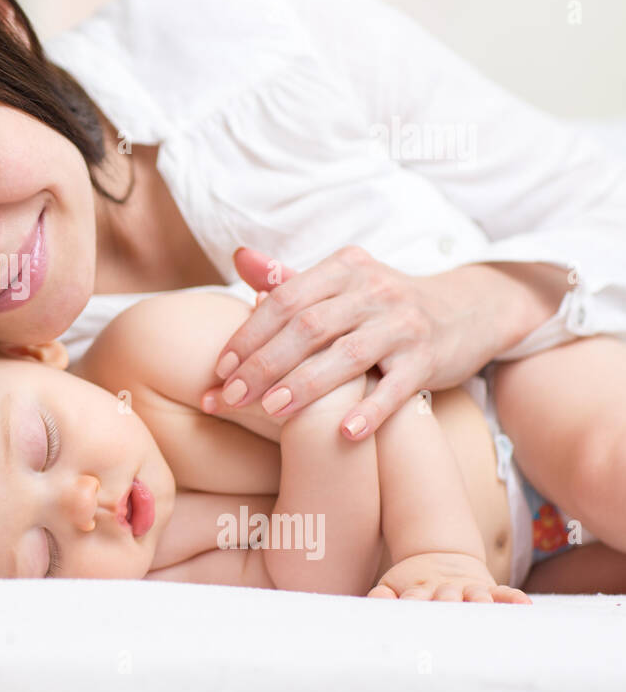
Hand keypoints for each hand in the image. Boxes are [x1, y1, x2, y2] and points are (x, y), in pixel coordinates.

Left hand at [202, 246, 507, 439]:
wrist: (471, 309)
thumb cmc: (386, 304)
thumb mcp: (342, 282)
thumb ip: (289, 278)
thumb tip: (239, 258)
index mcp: (344, 269)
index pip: (285, 300)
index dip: (248, 334)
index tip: (219, 368)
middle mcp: (374, 290)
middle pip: (308, 327)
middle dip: (263, 364)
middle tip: (230, 398)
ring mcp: (404, 324)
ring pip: (346, 356)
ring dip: (305, 386)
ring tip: (269, 411)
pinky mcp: (430, 358)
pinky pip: (397, 387)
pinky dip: (370, 411)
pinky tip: (343, 433)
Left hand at [368, 552, 529, 602]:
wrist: (439, 556)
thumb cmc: (414, 585)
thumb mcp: (394, 585)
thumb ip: (385, 595)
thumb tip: (375, 597)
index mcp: (420, 590)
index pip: (415, 599)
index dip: (413, 604)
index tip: (410, 612)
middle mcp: (446, 590)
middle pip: (447, 598)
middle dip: (448, 604)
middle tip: (447, 612)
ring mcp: (468, 588)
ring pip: (476, 595)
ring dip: (480, 602)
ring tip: (484, 607)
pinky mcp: (487, 587)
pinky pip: (503, 592)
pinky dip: (513, 597)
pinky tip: (524, 604)